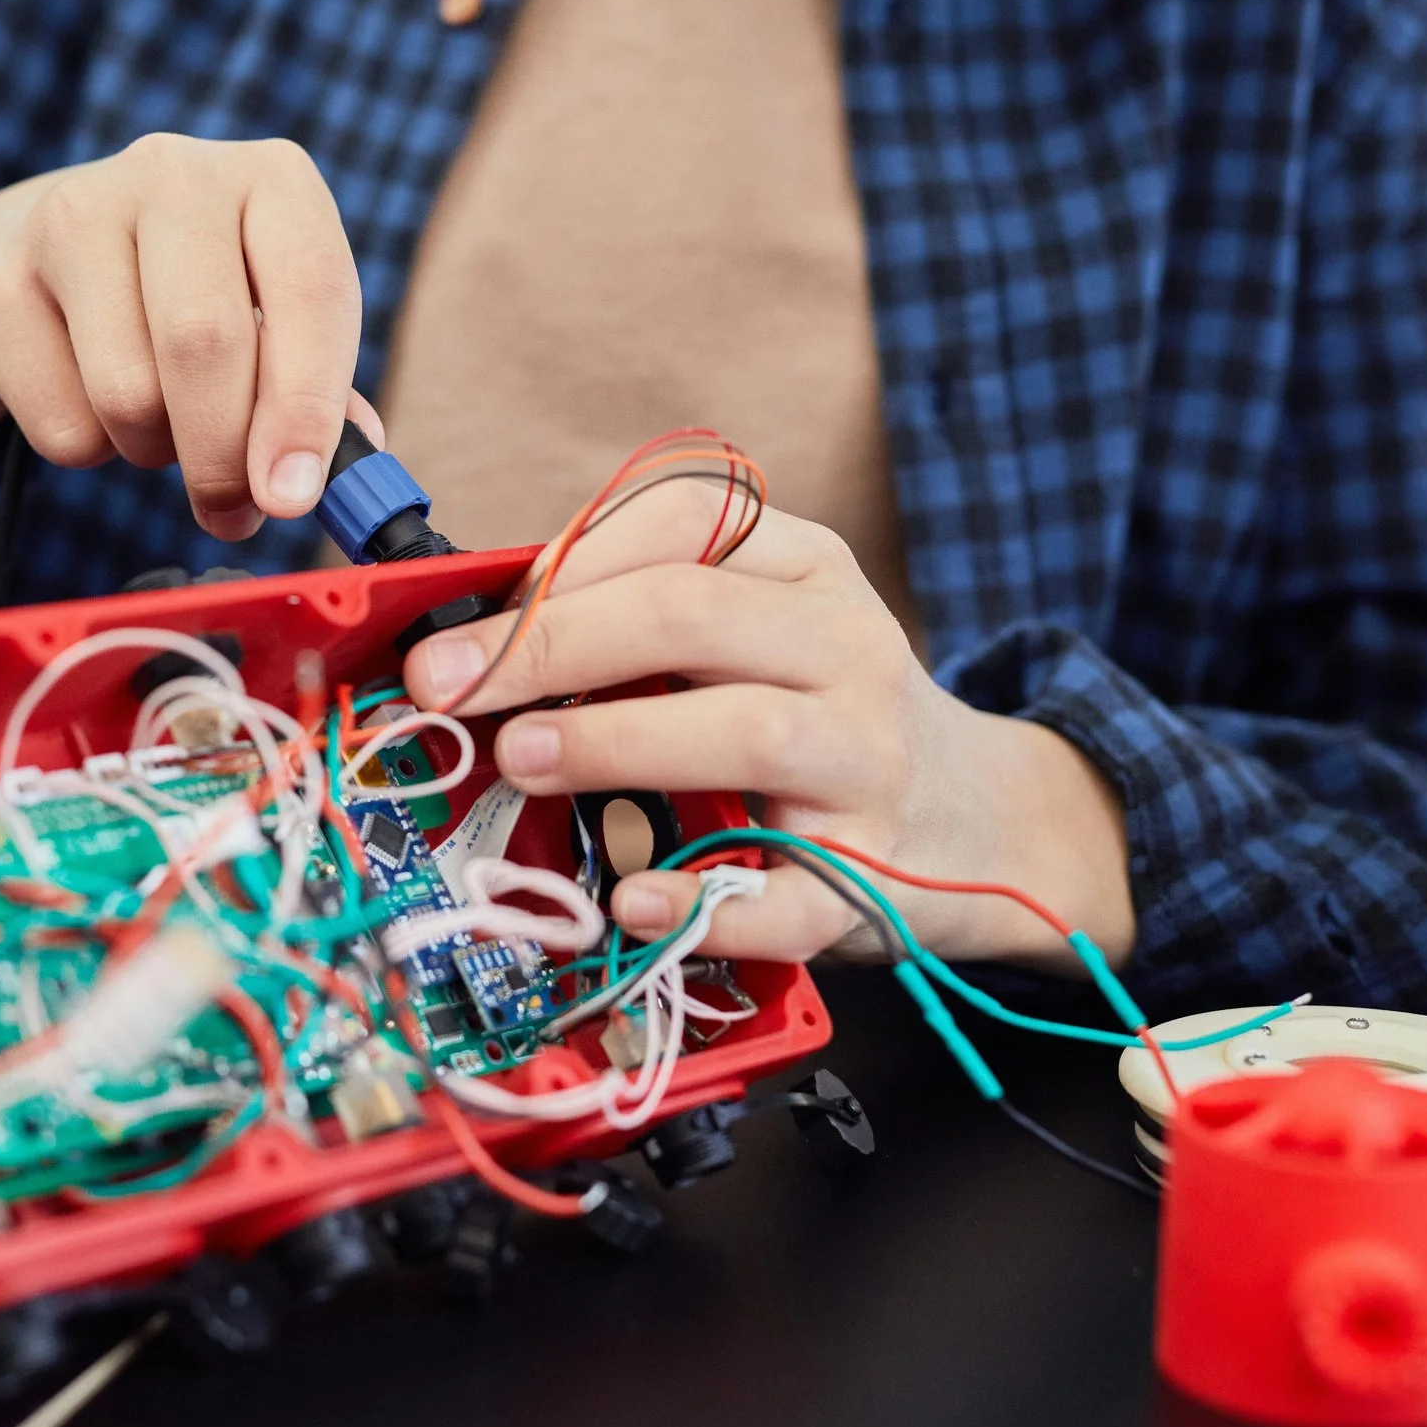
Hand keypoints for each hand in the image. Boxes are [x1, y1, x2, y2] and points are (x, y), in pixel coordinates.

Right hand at [0, 134, 373, 538]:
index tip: (293, 494)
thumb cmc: (186, 296)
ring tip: (159, 423)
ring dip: (153, 450)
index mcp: (272, 178)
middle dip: (223, 456)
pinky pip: (61, 423)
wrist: (37, 252)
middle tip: (232, 510)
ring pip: (127, 393)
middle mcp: (175, 174)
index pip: (310, 286)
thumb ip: (319, 393)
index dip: (306, 404)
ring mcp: (74, 214)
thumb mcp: (271, 317)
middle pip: (204, 343)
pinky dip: (89, 449)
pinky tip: (90, 402)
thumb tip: (342, 475)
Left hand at [399, 484, 1136, 970]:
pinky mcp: (872, 878)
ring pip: (744, 731)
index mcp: (809, 570)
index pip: (686, 523)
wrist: (979, 822)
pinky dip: (703, 902)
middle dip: (550, 644)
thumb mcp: (756, 632)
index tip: (467, 617)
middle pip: (692, 616)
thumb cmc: (817, 715)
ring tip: (518, 758)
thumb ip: (641, 615)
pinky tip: (630, 901)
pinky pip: (786, 895)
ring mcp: (869, 765)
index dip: (563, 561)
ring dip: (611, 741)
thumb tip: (476, 636)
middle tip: (447, 686)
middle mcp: (849, 650)